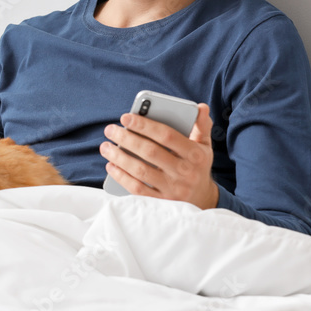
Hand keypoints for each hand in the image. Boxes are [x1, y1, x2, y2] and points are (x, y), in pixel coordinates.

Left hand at [99, 104, 218, 209]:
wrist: (203, 200)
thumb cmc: (197, 165)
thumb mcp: (204, 146)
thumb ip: (202, 126)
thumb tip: (201, 107)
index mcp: (195, 154)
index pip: (166, 135)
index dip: (144, 125)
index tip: (125, 117)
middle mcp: (185, 172)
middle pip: (150, 152)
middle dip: (126, 138)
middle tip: (110, 129)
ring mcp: (173, 189)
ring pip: (141, 170)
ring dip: (119, 157)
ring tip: (105, 146)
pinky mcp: (162, 203)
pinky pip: (137, 189)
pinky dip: (122, 177)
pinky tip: (111, 166)